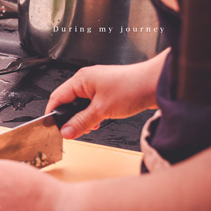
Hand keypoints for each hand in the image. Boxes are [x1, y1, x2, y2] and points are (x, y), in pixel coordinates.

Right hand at [45, 54, 164, 139]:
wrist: (157, 83)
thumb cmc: (132, 87)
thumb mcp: (102, 109)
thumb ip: (82, 122)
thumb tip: (66, 131)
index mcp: (80, 79)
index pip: (57, 97)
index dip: (53, 113)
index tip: (52, 127)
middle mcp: (87, 80)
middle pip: (69, 101)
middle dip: (71, 118)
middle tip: (75, 131)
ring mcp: (99, 85)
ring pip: (83, 104)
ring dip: (85, 117)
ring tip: (91, 127)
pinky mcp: (109, 91)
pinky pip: (94, 104)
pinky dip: (95, 114)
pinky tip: (101, 121)